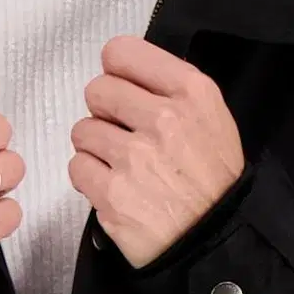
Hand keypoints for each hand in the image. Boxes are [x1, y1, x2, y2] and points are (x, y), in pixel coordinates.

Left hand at [70, 36, 244, 270]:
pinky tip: (113, 186)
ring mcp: (135, 157)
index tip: (121, 88)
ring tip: (121, 164)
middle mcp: (162, 119)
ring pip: (82, 130)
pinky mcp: (112, 194)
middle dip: (104, 111)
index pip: (121, 52)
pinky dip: (90, 178)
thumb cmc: (213, 180)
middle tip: (122, 132)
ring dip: (96, 147)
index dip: (114, 70)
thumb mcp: (212, 119)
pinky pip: (78, 167)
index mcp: (191, 93)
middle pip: (97, 89)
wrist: (215, 241)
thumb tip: (123, 73)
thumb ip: (171, 89)